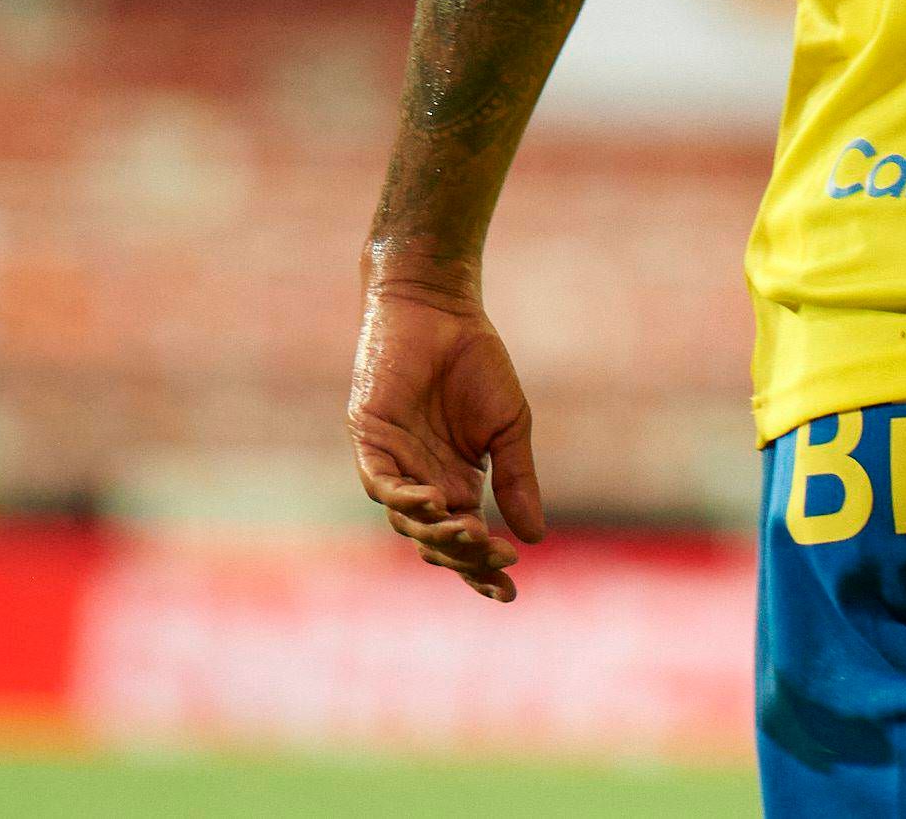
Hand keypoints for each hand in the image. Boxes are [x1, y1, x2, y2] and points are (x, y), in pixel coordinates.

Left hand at [347, 273, 546, 601]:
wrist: (442, 313)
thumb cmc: (476, 364)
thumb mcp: (508, 428)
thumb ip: (517, 480)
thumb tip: (535, 536)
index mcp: (457, 484)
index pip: (466, 541)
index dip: (482, 570)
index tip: (509, 592)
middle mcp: (422, 483)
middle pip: (436, 541)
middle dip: (465, 556)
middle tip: (497, 557)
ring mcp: (394, 465)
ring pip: (407, 521)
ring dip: (436, 533)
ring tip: (469, 533)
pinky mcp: (370, 441)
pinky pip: (381, 483)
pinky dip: (404, 498)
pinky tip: (432, 503)